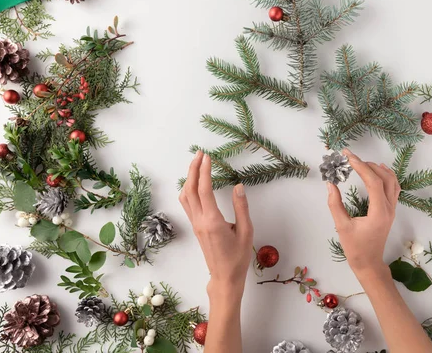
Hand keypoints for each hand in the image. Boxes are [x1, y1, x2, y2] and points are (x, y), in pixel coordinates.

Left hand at [179, 151, 253, 298]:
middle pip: (190, 190)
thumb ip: (242, 208)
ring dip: (189, 178)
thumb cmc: (238, 258)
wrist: (224, 277)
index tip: (207, 157)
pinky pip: (187, 204)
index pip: (204, 190)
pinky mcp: (196, 227)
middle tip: (200, 153)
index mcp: (213, 221)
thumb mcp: (246, 232)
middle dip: (193, 169)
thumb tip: (238, 187)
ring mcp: (195, 224)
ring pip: (185, 196)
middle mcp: (200, 221)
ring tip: (196, 164)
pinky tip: (194, 183)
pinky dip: (188, 189)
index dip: (204, 171)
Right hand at [327, 148, 399, 276]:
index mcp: (379, 212)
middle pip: (384, 178)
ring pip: (393, 182)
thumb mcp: (342, 227)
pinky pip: (394, 188)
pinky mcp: (390, 211)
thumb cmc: (355, 248)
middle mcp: (389, 208)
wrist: (369, 263)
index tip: (348, 156)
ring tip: (363, 162)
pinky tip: (379, 171)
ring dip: (379, 169)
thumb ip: (335, 204)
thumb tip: (330, 184)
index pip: (373, 182)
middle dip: (368, 164)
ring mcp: (392, 209)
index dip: (361, 166)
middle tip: (351, 157)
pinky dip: (387, 176)